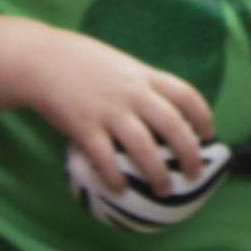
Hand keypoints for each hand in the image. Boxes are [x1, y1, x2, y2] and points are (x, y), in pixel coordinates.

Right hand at [26, 30, 213, 197]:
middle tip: (195, 174)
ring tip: (165, 191)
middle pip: (172, 124)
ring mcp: (108, 110)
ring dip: (157, 173)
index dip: (202, 115)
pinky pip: (105, 158)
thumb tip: (164, 112)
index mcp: (143, 75)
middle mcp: (131, 93)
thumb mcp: (120, 66)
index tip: (208, 134)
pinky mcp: (84, 127)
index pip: (185, 93)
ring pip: (143, 147)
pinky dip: (115, 177)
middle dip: (188, 152)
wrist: (42, 59)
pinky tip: (120, 190)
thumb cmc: (83, 63)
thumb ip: (141, 85)